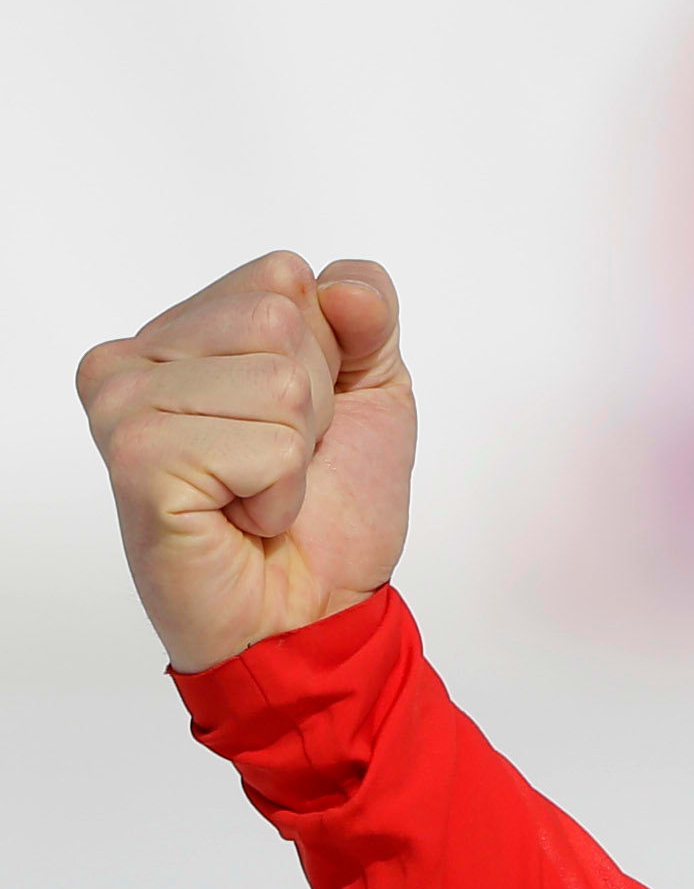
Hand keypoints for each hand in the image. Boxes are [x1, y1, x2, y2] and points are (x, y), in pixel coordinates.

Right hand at [72, 252, 414, 674]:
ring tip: (258, 492)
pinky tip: (240, 516)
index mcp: (184, 330)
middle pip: (280, 319)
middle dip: (315, 405)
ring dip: (297, 454)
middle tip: (281, 464)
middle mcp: (135, 356)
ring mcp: (123, 404)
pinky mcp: (136, 458)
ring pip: (277, 382)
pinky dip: (279, 493)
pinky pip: (264, 445)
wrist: (310, 613)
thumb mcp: (375, 393)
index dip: (330, 355)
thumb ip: (368, 318)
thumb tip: (346, 285)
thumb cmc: (329, 510)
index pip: (285, 275)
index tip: (305, 420)